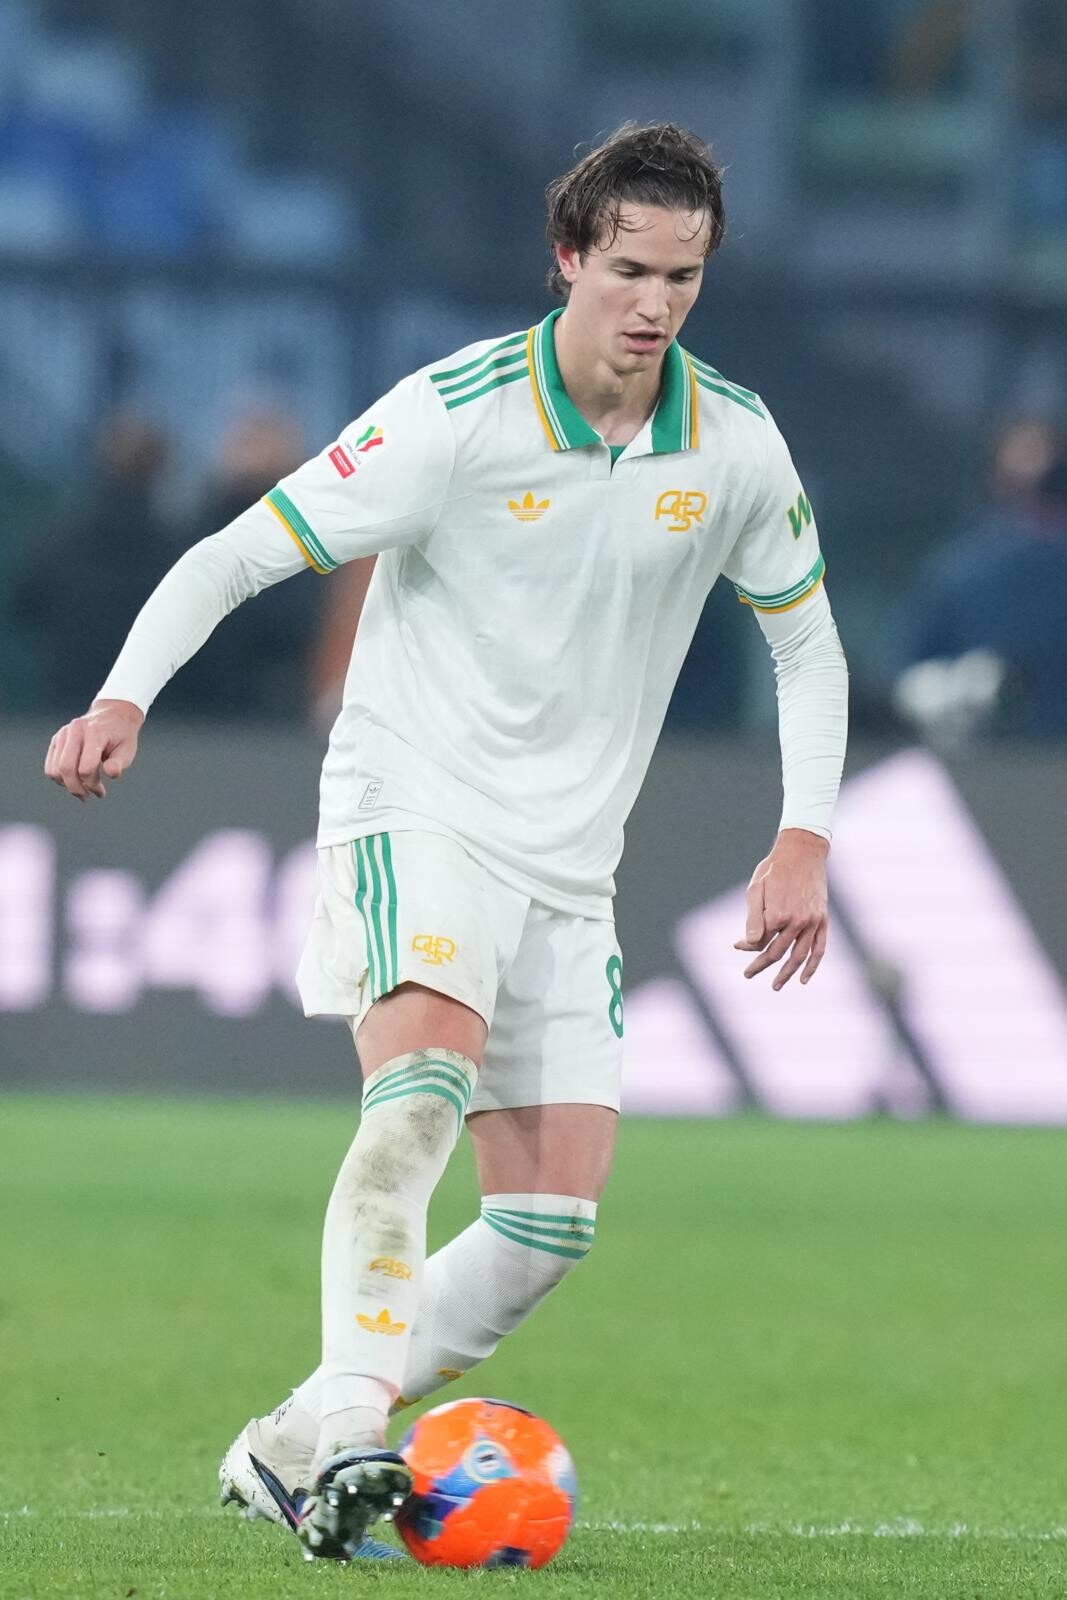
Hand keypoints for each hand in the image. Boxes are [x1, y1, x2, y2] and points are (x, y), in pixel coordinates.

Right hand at [44, 699, 143, 801]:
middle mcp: (75, 730)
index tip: (101, 792)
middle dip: (76, 788)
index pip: (86, 767)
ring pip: (55, 769)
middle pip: (66, 768)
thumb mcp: (127, 750)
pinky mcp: (56, 739)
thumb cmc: (122, 736)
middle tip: (87, 796)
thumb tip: (111, 773)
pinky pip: (50, 766)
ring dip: (66, 785)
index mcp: (95, 732)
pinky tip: (74, 780)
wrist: (113, 715)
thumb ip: (119, 763)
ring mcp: (63, 734)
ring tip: (82, 790)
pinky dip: (59, 778)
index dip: (92, 785)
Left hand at [733, 828, 828, 989]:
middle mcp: (797, 922)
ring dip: (786, 974)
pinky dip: (812, 966)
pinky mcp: (822, 920)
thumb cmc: (774, 869)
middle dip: (761, 966)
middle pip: (777, 952)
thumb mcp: (756, 889)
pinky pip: (820, 949)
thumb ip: (752, 918)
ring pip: (799, 956)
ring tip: (776, 986)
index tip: (737, 946)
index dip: (747, 947)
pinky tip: (804, 979)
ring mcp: (812, 922)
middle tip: (748, 974)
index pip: (760, 942)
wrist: (803, 851)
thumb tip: (746, 944)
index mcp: (777, 915)